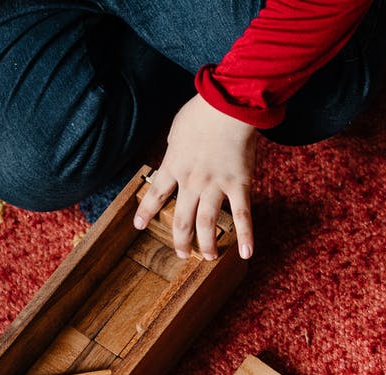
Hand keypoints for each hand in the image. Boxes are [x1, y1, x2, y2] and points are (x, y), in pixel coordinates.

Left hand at [134, 94, 256, 259]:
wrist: (228, 106)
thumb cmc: (203, 111)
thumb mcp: (178, 129)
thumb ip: (176, 145)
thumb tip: (175, 150)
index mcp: (174, 165)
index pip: (156, 193)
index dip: (146, 211)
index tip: (139, 225)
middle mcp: (192, 181)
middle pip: (182, 219)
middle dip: (181, 240)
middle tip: (183, 254)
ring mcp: (216, 185)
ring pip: (207, 223)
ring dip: (207, 243)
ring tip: (208, 256)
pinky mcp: (239, 184)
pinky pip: (242, 215)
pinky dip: (246, 236)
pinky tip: (246, 253)